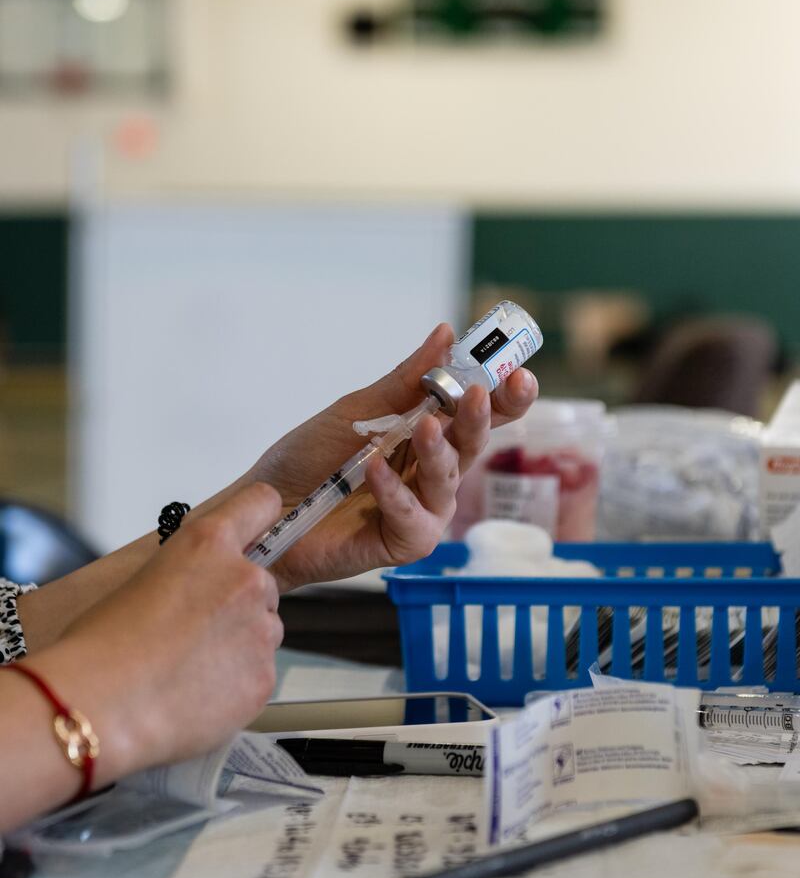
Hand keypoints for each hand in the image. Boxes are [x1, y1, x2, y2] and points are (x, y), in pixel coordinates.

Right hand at [39, 483, 284, 781]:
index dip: (258, 521)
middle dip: (238, 604)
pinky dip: (236, 685)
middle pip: (261, 584)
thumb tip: (197, 588)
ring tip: (189, 668)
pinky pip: (258, 675)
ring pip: (263, 632)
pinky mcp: (265, 676)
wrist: (99, 707)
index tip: (256, 535)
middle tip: (195, 632)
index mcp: (208, 544)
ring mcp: (260, 629)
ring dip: (239, 646)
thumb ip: (187, 573)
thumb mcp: (143, 581)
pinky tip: (195, 694)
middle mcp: (244, 578)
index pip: (260, 504)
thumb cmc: (102, 647)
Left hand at [246, 324, 537, 590]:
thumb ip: (405, 381)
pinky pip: (413, 517)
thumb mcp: (357, 411)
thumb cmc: (310, 461)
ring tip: (426, 427)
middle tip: (480, 395)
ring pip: (447, 480)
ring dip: (438, 451)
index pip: (477, 414)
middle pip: (472, 445)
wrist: (265, 508)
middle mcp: (433, 473)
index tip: (518, 373)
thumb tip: (447, 336)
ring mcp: (423, 510)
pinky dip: (395, 492)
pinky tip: (375, 470)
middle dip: (481, 419)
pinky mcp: (405, 542)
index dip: (503, 396)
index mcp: (429, 436)